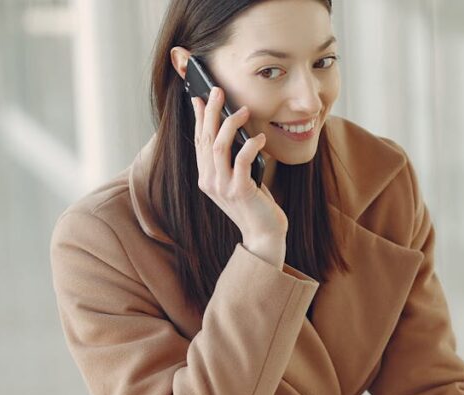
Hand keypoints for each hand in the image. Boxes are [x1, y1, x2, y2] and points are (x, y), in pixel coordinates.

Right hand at [192, 87, 287, 266]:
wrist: (264, 234)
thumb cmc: (256, 205)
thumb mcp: (239, 179)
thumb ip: (233, 160)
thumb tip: (236, 130)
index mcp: (206, 177)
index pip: (199, 142)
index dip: (198, 118)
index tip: (199, 98)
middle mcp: (209, 181)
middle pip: (206, 138)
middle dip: (211, 112)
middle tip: (218, 91)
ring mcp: (222, 187)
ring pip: (219, 146)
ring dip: (230, 124)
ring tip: (243, 110)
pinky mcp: (240, 191)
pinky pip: (242, 160)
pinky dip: (251, 145)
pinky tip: (260, 138)